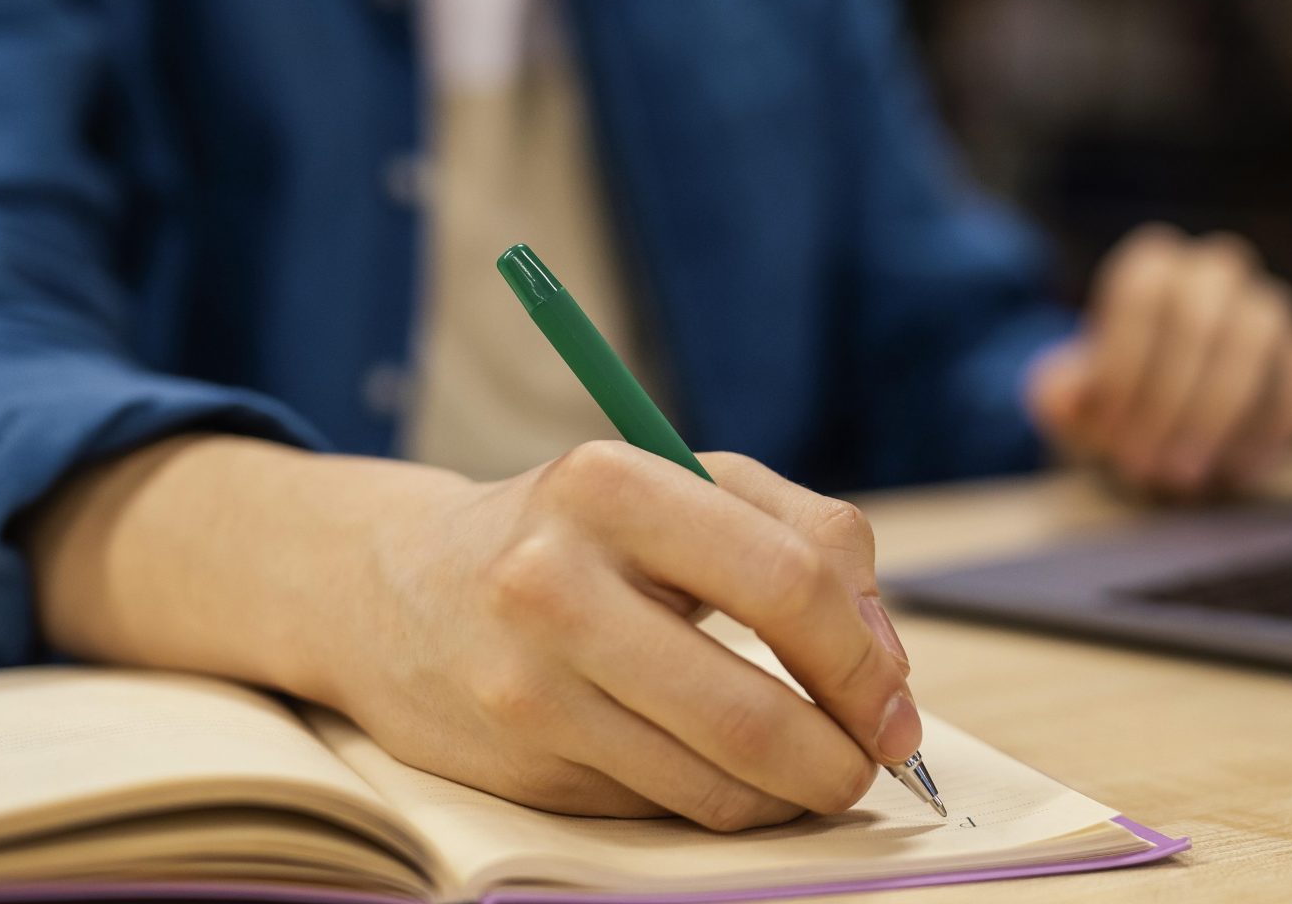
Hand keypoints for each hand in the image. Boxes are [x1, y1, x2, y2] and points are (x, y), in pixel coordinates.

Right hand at [31, 436, 914, 831]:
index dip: (866, 659)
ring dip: (792, 792)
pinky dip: (725, 803)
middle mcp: (552, 584)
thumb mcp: (683, 484)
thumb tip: (886, 665)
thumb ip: (807, 538)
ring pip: (713, 781)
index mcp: (610, 484)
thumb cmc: (577, 530)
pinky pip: (665, 808)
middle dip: (842, 754)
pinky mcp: (518, 763)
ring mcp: (526, 684)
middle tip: (872, 760)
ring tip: (810, 769)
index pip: (787, 582)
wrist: (396, 588)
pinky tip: (730, 772)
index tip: (895, 700)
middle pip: (751, 709)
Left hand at [1027, 224, 1291, 497]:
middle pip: (1198, 317)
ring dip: (1215, 414)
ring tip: (1182, 475)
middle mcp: (1215, 273)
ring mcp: (1269, 310)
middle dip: (1168, 399)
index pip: (1140, 294)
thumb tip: (1065, 397)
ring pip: (1256, 341)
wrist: (1161, 437)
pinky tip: (1236, 473)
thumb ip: (1058, 395)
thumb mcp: (1069, 406)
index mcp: (1152, 268)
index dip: (1122, 365)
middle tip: (1143, 465)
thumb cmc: (1110, 410)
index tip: (1107, 430)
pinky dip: (1272, 431)